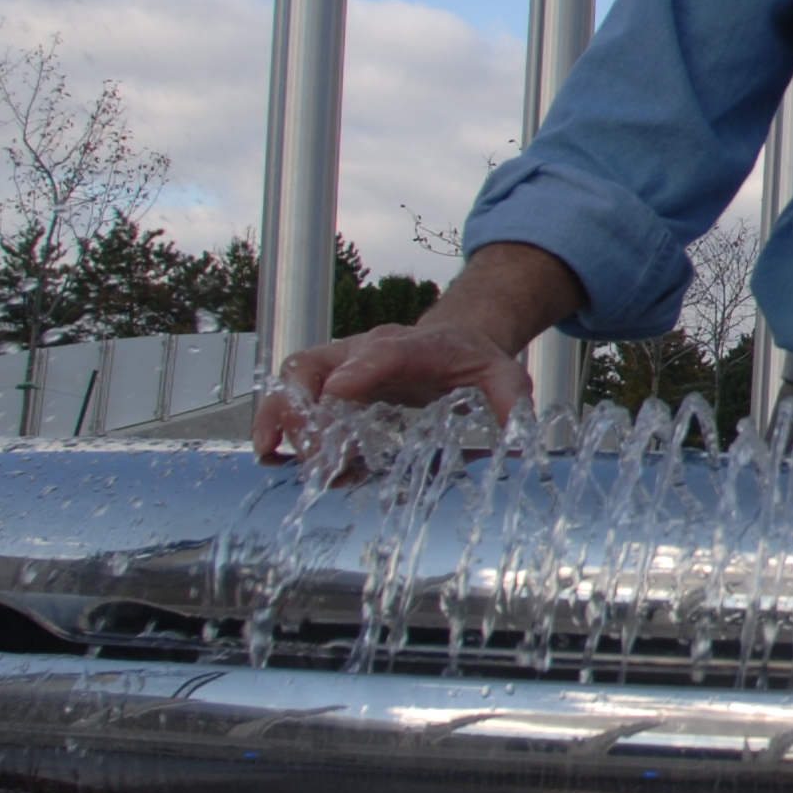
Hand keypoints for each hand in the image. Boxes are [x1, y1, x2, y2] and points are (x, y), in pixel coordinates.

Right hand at [253, 243, 585, 461]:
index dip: (358, 372)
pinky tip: (276, 455)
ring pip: (293, 377)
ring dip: (278, 414)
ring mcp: (341, 365)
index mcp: (411, 346)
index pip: (381, 351)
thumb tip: (520, 439)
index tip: (338, 396)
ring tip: (273, 455)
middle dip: (299, 403)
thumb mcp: (502, 374)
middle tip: (303, 451)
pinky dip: (278, 423)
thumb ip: (512, 401)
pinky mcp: (328, 384)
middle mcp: (364, 351)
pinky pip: (291, 396)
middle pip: (316, 363)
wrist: (454, 337)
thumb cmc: (472, 357)